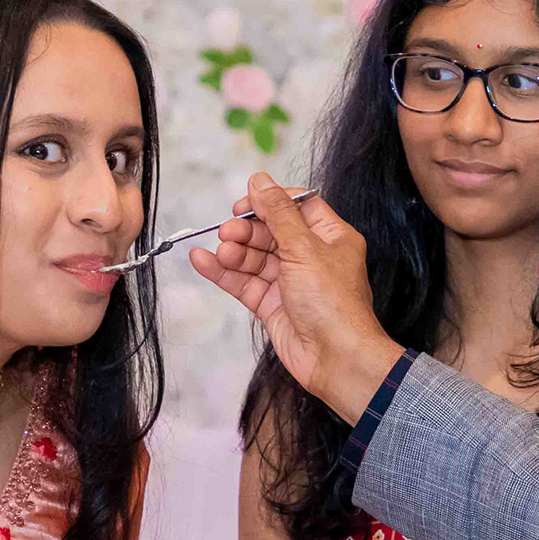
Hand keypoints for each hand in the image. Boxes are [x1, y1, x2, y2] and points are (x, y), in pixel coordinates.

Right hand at [193, 173, 397, 420]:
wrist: (336, 358)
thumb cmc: (333, 303)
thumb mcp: (304, 248)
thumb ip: (278, 213)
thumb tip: (260, 180)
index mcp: (330, 237)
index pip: (297, 206)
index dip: (270, 201)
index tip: (247, 203)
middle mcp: (311, 256)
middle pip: (271, 230)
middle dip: (247, 229)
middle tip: (229, 231)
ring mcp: (290, 281)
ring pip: (254, 257)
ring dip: (235, 251)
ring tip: (222, 251)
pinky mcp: (272, 305)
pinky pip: (244, 282)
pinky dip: (223, 272)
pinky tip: (202, 261)